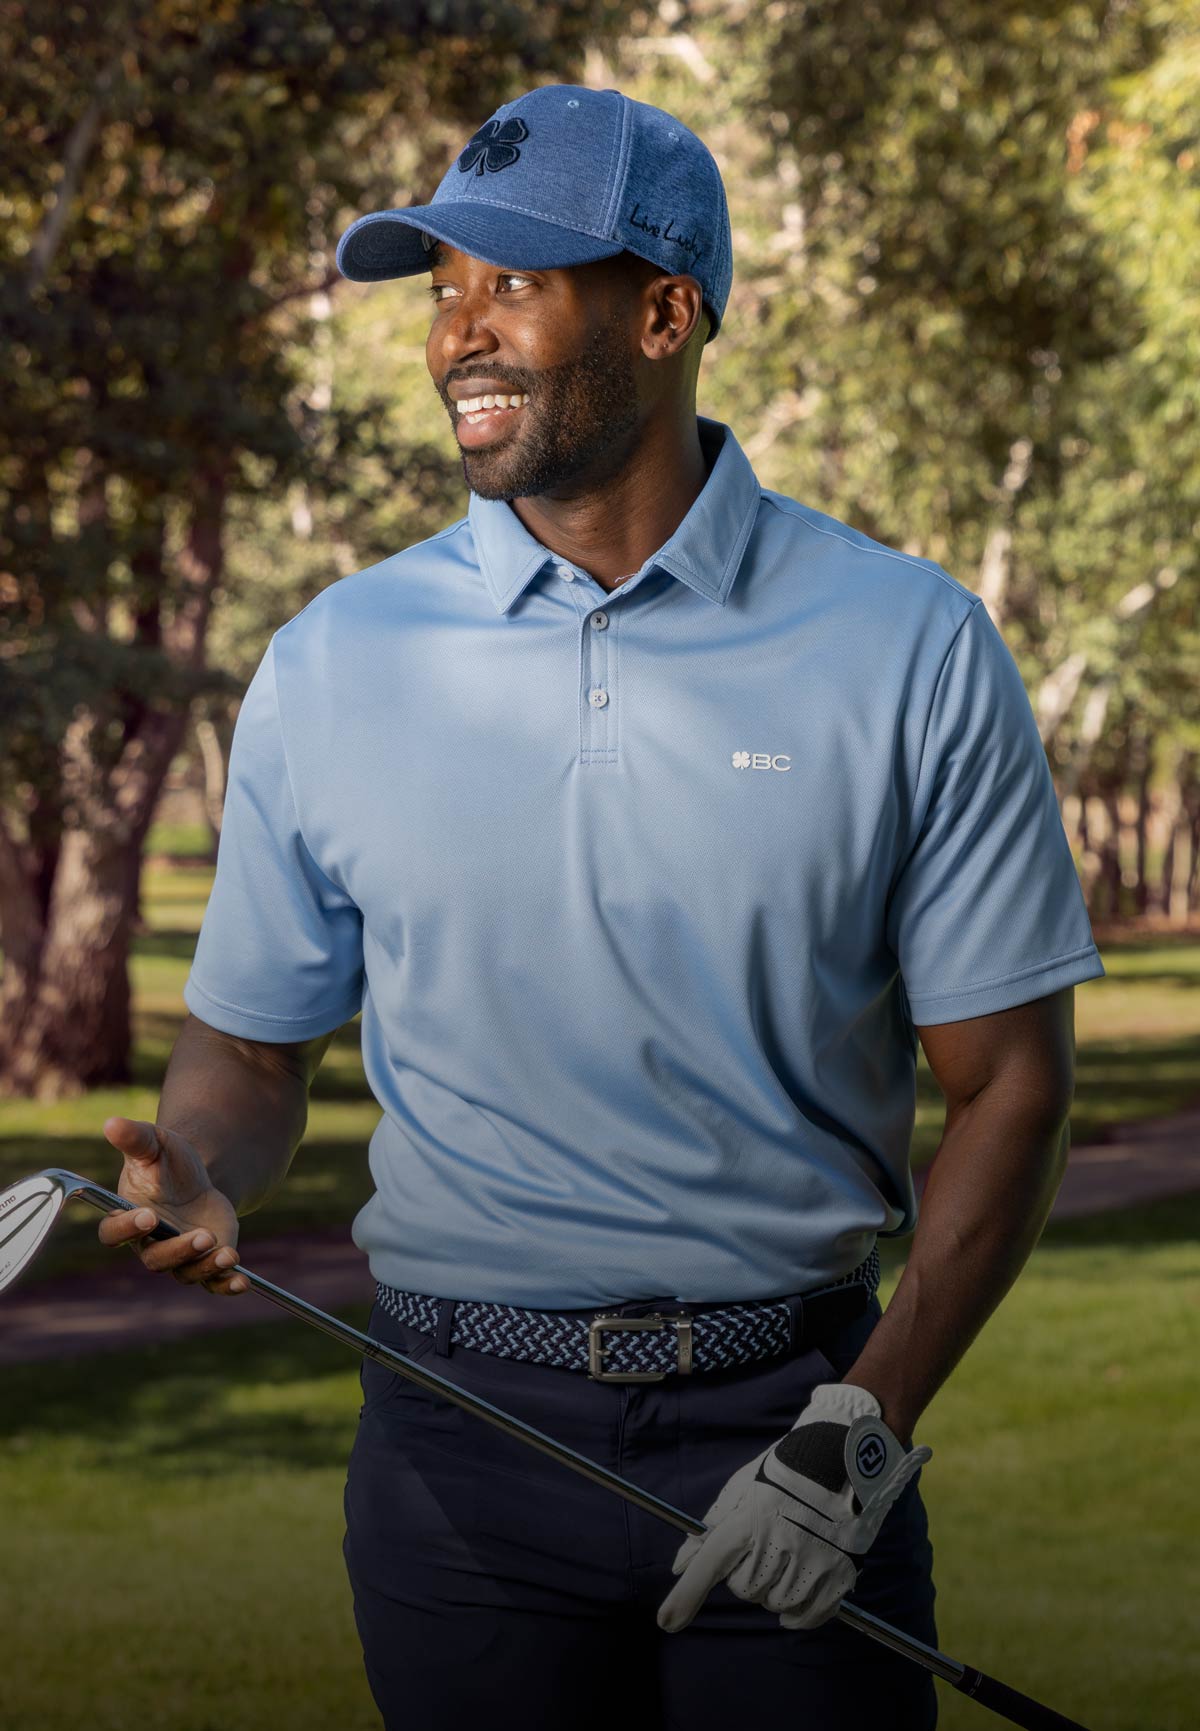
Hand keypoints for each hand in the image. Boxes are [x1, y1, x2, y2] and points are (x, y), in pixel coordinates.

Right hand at [97, 1116, 245, 1295]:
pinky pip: (213, 1283)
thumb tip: (111, 1122)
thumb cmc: (167, 1161)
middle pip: (155, 1260)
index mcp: (127, 1218)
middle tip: (203, 1235)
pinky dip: (226, 1285)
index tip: (149, 1215)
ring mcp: (178, 1258)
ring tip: (228, 1254)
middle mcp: (149, 1245)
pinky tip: (242, 1280)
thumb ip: (134, 1137)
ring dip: (206, 1267)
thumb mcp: (154, 1144)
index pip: (114, 1233)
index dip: (126, 1229)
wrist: (197, 1178)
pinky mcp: (205, 1263)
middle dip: (179, 1250)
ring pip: (186, 1273)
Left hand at [657, 1382, 930, 1632]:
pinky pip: (807, 1615)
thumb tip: (679, 1566)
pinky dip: (798, 1614)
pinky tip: (796, 1595)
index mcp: (750, 1518)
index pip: (711, 1563)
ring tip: (785, 1557)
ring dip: (772, 1590)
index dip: (687, 1595)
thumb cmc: (784, 1471)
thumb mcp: (741, 1487)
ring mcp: (811, 1561)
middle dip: (744, 1574)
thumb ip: (710, 1527)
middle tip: (761, 1546)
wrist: (841, 1458)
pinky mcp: (838, 1576)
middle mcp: (779, 1543)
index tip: (666, 1622)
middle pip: (743, 1589)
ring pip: (774, 1603)